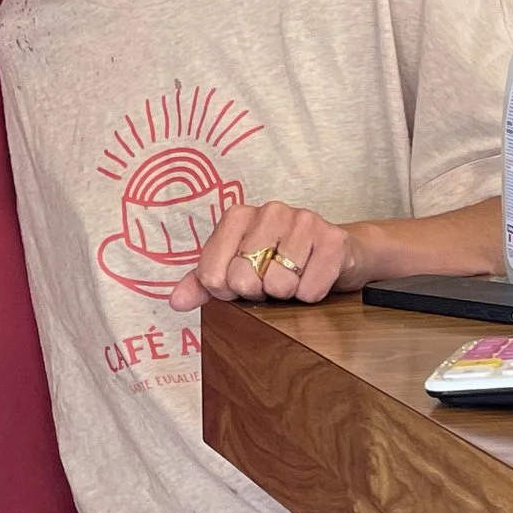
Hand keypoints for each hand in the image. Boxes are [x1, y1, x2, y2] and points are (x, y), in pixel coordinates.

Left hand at [171, 200, 361, 310]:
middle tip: (270, 281)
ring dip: (287, 293)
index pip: (212, 274)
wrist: (336, 254)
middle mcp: (269, 211)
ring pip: (278, 284)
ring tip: (294, 277)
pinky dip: (311, 295)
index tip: (242, 283)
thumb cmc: (279, 262)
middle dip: (258, 292)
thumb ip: (203, 283)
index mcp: (237, 216)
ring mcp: (303, 221)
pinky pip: (310, 289)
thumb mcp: (237, 269)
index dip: (227, 291)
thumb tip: (176, 301)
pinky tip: (315, 279)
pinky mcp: (333, 239)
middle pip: (243, 279)